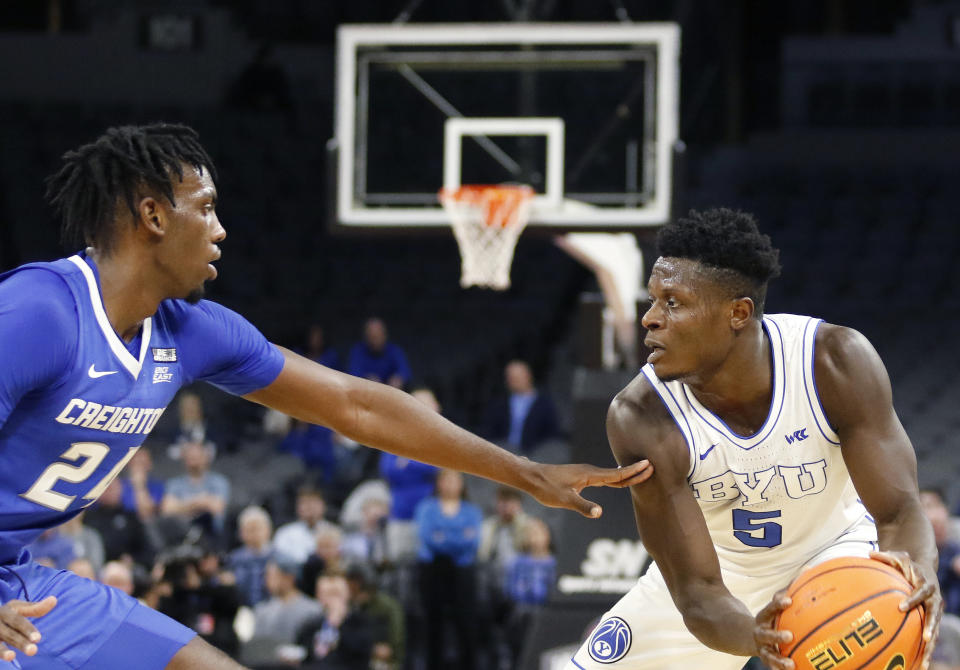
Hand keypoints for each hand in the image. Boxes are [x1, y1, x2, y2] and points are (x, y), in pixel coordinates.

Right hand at [0, 596, 56, 661]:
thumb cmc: (7, 613)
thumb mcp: (18, 608)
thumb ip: (35, 608)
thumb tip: (54, 599)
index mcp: (5, 612)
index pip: (18, 622)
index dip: (28, 630)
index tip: (38, 639)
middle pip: (9, 634)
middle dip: (21, 642)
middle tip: (33, 651)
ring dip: (3, 651)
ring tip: (11, 657)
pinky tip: (7, 657)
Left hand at [527, 459, 653, 517]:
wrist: (531, 477)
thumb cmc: (546, 488)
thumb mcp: (564, 500)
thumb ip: (582, 506)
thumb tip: (599, 513)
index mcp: (589, 475)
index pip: (616, 474)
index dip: (633, 472)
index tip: (648, 466)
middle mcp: (589, 471)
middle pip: (617, 473)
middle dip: (634, 471)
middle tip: (652, 467)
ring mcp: (585, 473)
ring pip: (610, 475)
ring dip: (626, 474)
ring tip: (641, 473)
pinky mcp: (580, 477)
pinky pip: (603, 477)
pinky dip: (614, 478)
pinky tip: (617, 481)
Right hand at [754, 589, 794, 669]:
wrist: (750, 635)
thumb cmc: (772, 617)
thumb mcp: (776, 605)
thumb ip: (789, 589)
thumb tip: (808, 568)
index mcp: (764, 617)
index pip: (770, 609)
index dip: (777, 604)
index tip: (788, 600)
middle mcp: (761, 632)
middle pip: (766, 634)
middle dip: (776, 635)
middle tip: (789, 636)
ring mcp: (763, 648)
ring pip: (769, 655)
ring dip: (779, 660)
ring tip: (791, 665)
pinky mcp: (768, 660)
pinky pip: (774, 666)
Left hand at [870, 550, 941, 669]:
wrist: (925, 571)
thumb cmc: (908, 565)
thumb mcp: (899, 557)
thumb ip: (886, 557)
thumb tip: (868, 553)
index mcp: (927, 585)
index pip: (920, 594)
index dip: (912, 600)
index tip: (901, 608)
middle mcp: (934, 601)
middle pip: (934, 617)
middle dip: (930, 628)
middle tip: (925, 639)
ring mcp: (934, 613)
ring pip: (935, 632)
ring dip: (931, 648)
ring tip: (925, 664)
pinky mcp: (931, 622)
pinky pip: (930, 638)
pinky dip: (926, 652)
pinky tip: (919, 666)